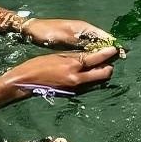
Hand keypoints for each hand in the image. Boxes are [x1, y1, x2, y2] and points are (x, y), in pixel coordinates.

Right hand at [0, 47, 119, 107]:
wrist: (25, 82)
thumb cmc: (38, 64)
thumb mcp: (58, 55)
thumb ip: (76, 56)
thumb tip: (91, 54)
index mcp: (73, 65)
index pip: (97, 58)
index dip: (108, 53)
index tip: (114, 48)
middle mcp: (77, 78)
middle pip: (103, 73)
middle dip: (109, 66)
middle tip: (110, 60)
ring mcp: (76, 87)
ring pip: (97, 80)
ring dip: (101, 73)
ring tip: (101, 65)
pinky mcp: (72, 93)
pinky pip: (88, 85)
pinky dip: (92, 79)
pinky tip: (89, 74)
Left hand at [22, 18, 112, 48]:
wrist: (33, 29)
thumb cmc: (48, 32)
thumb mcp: (66, 38)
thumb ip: (81, 43)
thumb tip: (97, 48)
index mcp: (83, 27)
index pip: (102, 35)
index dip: (111, 43)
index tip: (119, 50)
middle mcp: (83, 28)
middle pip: (100, 38)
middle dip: (108, 46)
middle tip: (118, 56)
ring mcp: (78, 33)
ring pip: (94, 42)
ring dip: (101, 49)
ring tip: (110, 58)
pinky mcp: (73, 38)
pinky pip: (87, 44)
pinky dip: (92, 49)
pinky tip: (95, 57)